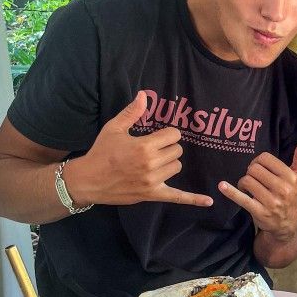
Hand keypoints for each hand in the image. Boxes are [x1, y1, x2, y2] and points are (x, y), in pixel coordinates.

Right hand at [66, 92, 213, 206]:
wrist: (88, 180)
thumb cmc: (101, 152)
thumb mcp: (114, 129)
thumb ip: (132, 113)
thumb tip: (144, 95)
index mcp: (144, 146)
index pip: (173, 135)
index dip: (167, 134)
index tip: (158, 135)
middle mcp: (151, 164)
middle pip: (177, 151)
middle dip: (168, 147)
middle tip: (153, 149)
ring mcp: (153, 181)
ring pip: (176, 167)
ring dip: (169, 163)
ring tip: (153, 162)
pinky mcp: (152, 195)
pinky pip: (177, 197)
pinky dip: (194, 199)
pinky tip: (209, 201)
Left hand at [218, 139, 296, 239]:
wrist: (287, 223)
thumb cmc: (290, 195)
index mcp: (291, 177)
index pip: (265, 158)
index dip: (258, 161)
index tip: (259, 169)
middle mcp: (282, 189)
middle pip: (254, 169)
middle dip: (250, 172)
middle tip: (252, 179)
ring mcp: (271, 201)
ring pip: (247, 181)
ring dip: (243, 183)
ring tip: (247, 187)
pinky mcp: (259, 212)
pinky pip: (241, 199)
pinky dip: (230, 192)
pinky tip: (222, 186)